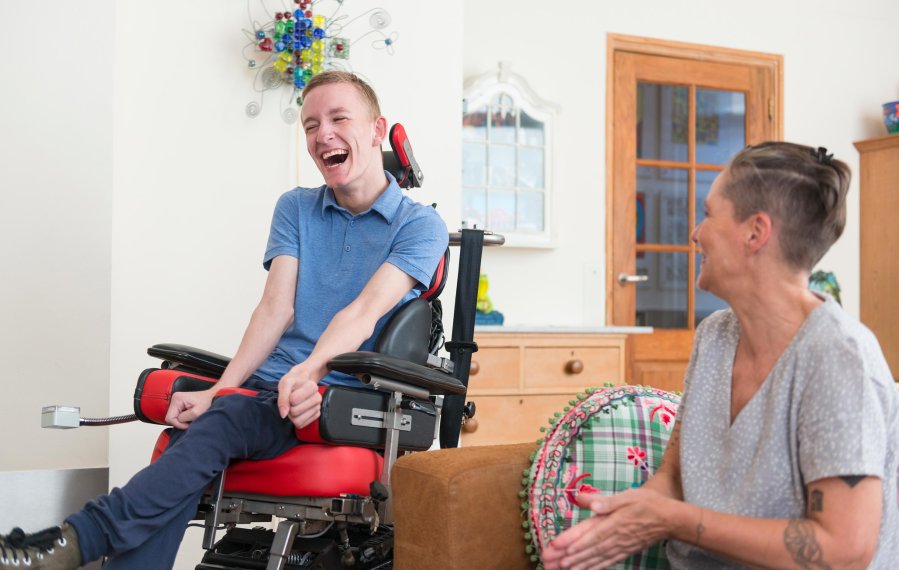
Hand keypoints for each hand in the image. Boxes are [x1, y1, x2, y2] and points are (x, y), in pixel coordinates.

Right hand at [165, 389, 215, 429]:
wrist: (213, 397)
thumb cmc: (208, 402)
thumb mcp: (197, 412)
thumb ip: (184, 418)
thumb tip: (178, 421)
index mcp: (177, 399)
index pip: (169, 418)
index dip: (178, 424)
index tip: (188, 424)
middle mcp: (175, 398)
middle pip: (171, 418)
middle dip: (181, 422)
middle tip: (192, 420)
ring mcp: (177, 401)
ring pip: (175, 417)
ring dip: (183, 420)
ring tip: (192, 417)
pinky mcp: (180, 404)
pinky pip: (178, 415)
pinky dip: (184, 418)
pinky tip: (191, 415)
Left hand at [277, 365, 322, 428]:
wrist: (301, 382)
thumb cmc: (293, 383)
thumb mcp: (285, 384)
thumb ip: (282, 399)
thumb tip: (284, 415)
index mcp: (312, 387)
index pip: (293, 400)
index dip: (288, 398)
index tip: (291, 393)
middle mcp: (318, 398)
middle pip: (295, 412)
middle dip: (289, 408)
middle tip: (291, 401)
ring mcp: (318, 408)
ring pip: (298, 421)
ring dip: (292, 415)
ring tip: (294, 406)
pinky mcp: (315, 416)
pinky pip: (301, 425)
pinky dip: (296, 420)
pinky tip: (299, 411)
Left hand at [541, 488, 672, 569]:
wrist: (670, 519)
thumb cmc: (647, 503)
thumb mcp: (627, 496)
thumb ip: (606, 501)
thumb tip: (588, 503)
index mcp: (613, 521)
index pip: (589, 533)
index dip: (573, 540)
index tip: (556, 546)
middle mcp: (615, 537)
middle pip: (588, 548)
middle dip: (568, 556)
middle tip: (550, 562)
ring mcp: (620, 547)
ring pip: (596, 558)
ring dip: (578, 564)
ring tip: (562, 569)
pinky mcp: (625, 551)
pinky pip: (608, 562)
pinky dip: (595, 568)